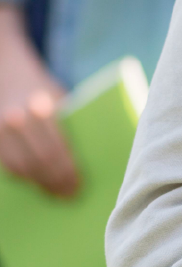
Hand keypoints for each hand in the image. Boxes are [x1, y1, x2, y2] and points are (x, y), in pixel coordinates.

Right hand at [0, 4, 79, 196]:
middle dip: (55, 182)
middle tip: (70, 196)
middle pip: (38, 163)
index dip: (67, 172)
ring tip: (55, 194)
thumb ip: (66, 121)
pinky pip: (5, 165)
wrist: (6, 70)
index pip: (56, 149)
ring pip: (18, 168)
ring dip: (38, 185)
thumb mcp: (58, 95)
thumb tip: (88, 155)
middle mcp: (16, 120)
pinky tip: (35, 183)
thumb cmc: (40, 86)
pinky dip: (21, 177)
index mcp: (40, 108)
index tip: (78, 186)